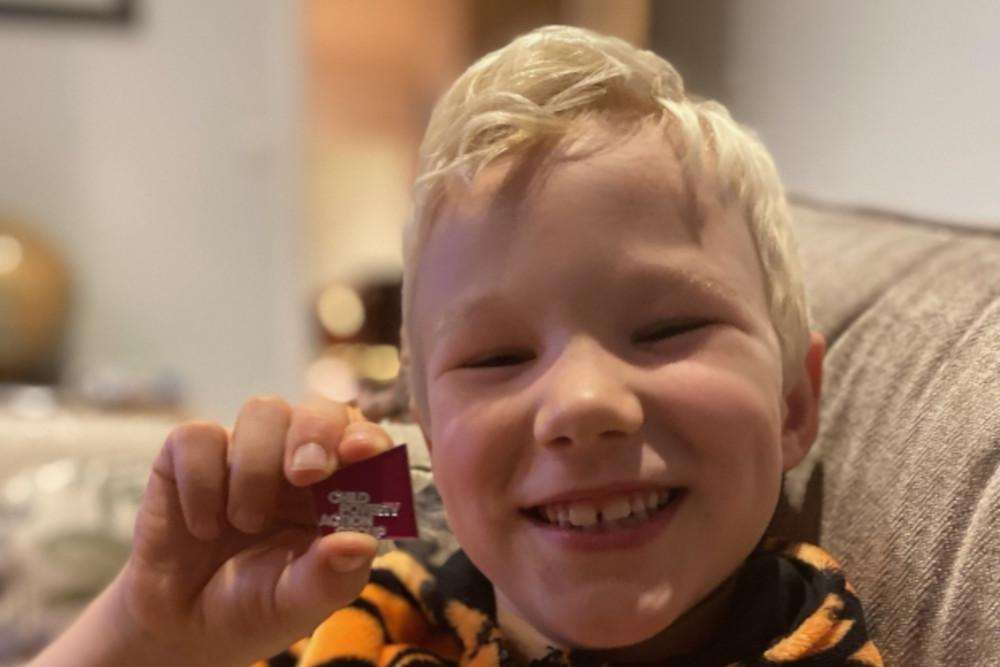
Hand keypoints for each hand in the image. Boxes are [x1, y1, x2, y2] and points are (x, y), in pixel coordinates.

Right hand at [115, 396, 393, 665]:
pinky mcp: (188, 455)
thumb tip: (361, 543)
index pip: (365, 441)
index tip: (361, 451)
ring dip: (256, 468)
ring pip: (263, 411)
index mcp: (337, 489)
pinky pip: (199, 435)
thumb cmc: (254, 607)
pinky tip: (203, 527)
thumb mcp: (297, 605)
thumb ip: (330, 577)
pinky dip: (201, 483)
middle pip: (318, 409)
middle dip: (316, 433)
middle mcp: (296, 460)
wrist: (179, 626)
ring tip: (245, 524)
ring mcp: (245, 451)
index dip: (368, 437)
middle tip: (306, 474)